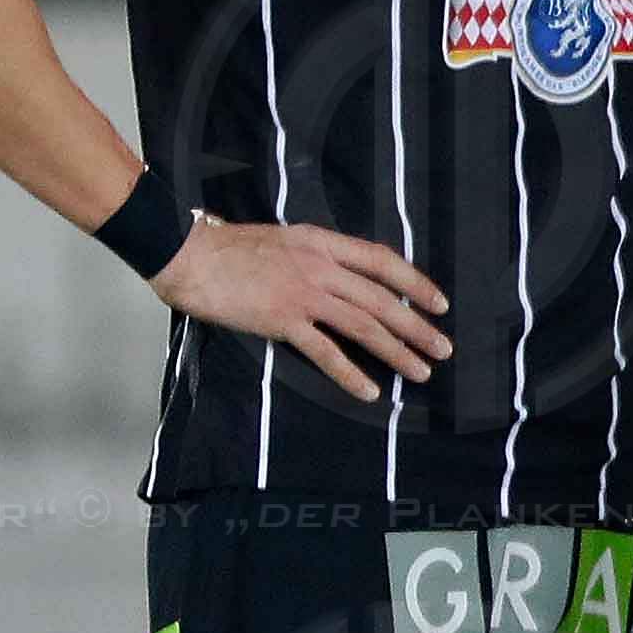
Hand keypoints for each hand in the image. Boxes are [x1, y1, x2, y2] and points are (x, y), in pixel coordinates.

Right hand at [159, 211, 450, 403]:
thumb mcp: (283, 240)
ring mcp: (302, 294)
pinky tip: (370, 391)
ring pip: (363, 326)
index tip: (438, 303)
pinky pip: (325, 352)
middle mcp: (320, 267)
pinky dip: (350, 374)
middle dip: (417, 327)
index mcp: (321, 243)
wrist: (189, 255)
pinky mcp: (282, 320)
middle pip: (381, 300)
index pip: (382, 261)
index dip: (415, 283)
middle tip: (443, 349)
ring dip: (396, 352)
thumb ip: (313, 256)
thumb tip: (338, 277)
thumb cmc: (228, 247)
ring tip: (420, 372)